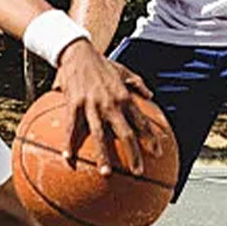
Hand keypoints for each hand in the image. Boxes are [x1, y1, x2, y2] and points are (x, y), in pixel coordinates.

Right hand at [52, 39, 160, 175]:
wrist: (78, 51)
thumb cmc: (101, 63)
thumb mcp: (124, 70)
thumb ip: (138, 84)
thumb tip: (151, 95)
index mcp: (124, 97)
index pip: (142, 121)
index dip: (151, 138)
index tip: (158, 153)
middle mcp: (111, 104)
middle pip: (125, 133)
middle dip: (133, 154)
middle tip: (139, 172)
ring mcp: (92, 105)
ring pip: (99, 135)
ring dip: (103, 155)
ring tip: (106, 173)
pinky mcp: (74, 104)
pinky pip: (72, 128)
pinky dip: (69, 143)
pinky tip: (68, 158)